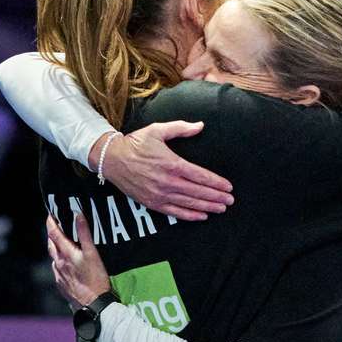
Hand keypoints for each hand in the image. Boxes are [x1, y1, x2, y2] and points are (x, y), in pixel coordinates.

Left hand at [46, 215, 111, 307]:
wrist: (92, 304)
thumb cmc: (95, 279)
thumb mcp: (92, 254)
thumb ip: (85, 234)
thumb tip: (78, 215)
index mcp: (65, 254)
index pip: (54, 233)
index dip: (51, 222)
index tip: (50, 214)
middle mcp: (58, 264)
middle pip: (51, 245)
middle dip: (52, 234)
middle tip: (55, 226)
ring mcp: (59, 275)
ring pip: (54, 258)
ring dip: (55, 248)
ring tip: (61, 243)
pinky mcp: (61, 285)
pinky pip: (57, 270)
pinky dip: (60, 262)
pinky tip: (67, 264)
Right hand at [93, 122, 233, 221]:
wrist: (111, 159)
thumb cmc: (136, 143)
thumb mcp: (158, 130)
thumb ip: (181, 128)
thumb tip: (200, 125)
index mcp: (172, 163)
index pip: (200, 175)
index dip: (216, 182)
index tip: (228, 187)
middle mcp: (167, 181)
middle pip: (198, 192)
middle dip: (216, 197)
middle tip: (230, 200)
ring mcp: (159, 194)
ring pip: (189, 203)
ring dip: (207, 207)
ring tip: (221, 208)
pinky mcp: (152, 203)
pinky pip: (174, 212)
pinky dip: (189, 215)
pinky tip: (202, 216)